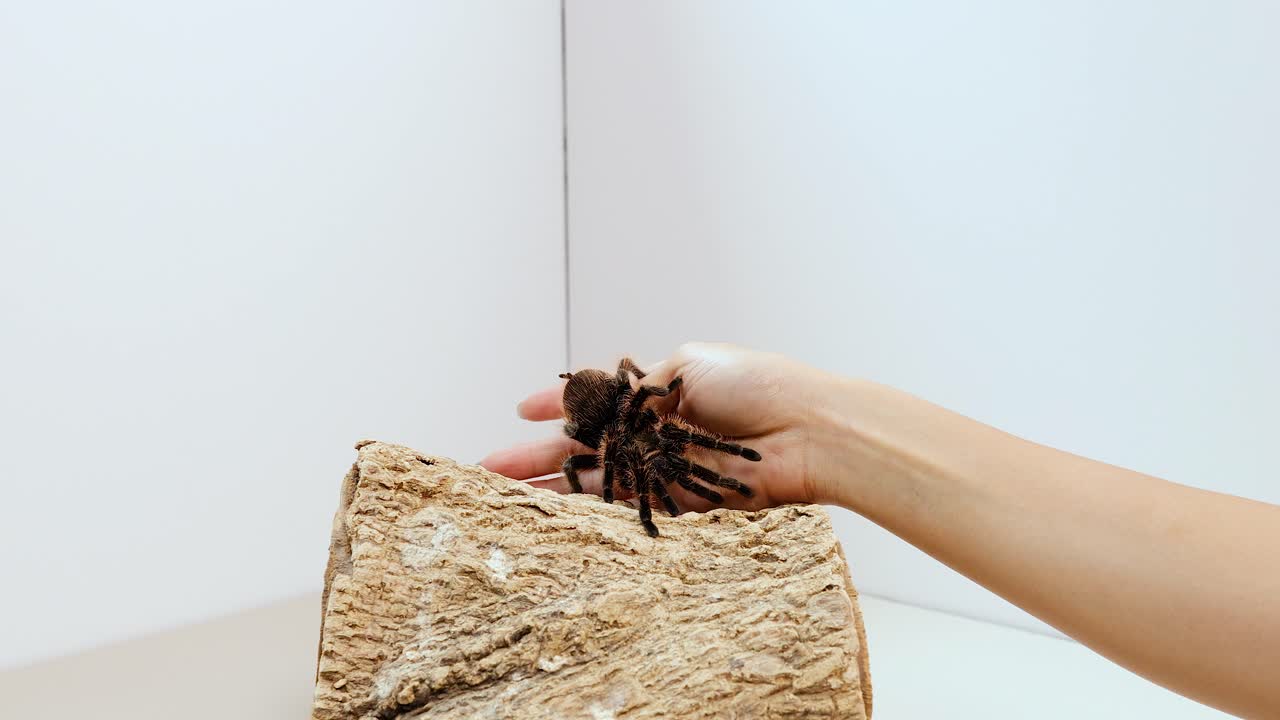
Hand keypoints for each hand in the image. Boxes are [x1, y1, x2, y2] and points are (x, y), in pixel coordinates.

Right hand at [480, 342, 849, 511]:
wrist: (807, 429)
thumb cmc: (755, 386)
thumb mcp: (688, 365)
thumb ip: (642, 388)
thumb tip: (606, 407)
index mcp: (659, 393)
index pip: (597, 399)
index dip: (558, 402)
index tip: (520, 410)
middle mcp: (657, 433)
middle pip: (587, 447)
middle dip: (538, 457)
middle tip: (490, 467)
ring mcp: (666, 469)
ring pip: (599, 482)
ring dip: (553, 490)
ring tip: (508, 497)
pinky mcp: (682, 504)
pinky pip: (629, 508)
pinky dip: (593, 515)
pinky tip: (556, 517)